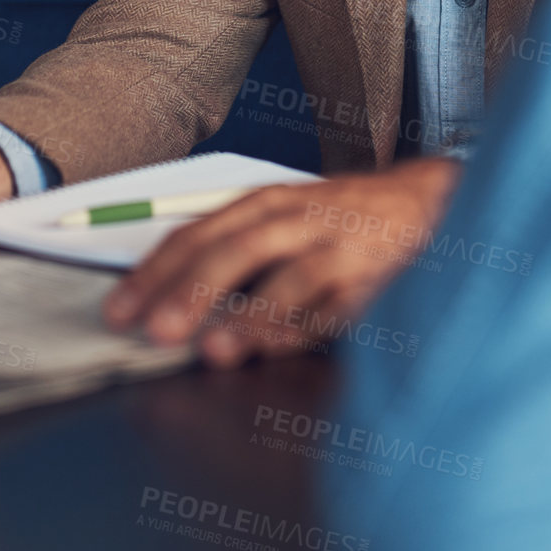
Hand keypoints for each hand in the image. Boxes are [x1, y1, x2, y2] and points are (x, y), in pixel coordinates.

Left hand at [103, 157, 461, 365]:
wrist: (432, 201)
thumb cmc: (342, 221)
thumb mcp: (283, 222)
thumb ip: (233, 257)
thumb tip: (168, 302)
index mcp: (264, 204)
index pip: (196, 233)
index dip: (154, 272)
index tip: (118, 308)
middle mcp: (298, 218)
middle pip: (236, 249)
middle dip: (192, 291)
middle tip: (155, 330)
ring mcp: (340, 245)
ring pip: (290, 276)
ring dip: (250, 314)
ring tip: (214, 349)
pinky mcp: (378, 276)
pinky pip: (339, 305)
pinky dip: (308, 327)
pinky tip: (280, 349)